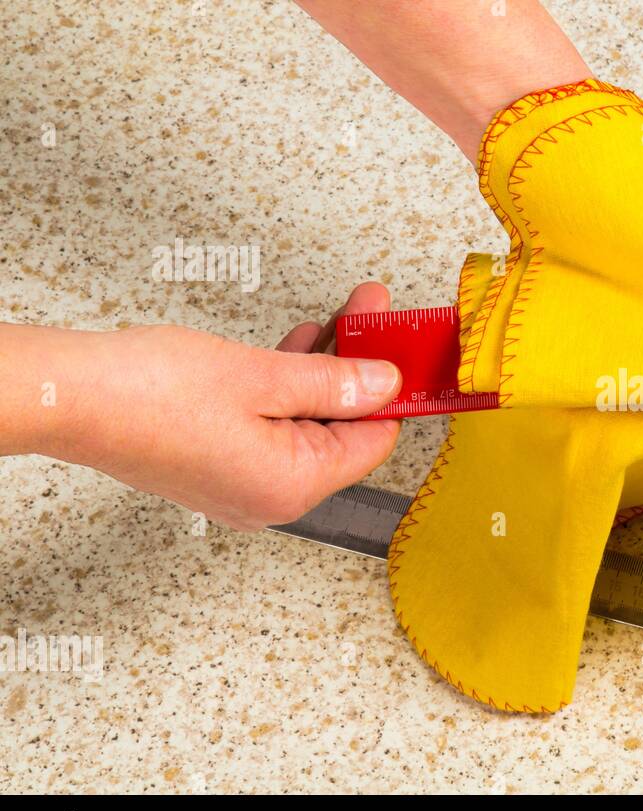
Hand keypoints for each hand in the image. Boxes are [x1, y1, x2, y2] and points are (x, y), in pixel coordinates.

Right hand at [46, 283, 402, 529]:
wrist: (69, 398)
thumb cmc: (148, 394)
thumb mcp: (263, 377)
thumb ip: (333, 382)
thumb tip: (386, 384)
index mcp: (292, 486)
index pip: (374, 440)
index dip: (395, 388)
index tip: (404, 343)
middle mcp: (271, 497)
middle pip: (342, 429)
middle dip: (360, 367)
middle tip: (373, 313)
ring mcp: (242, 484)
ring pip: (308, 424)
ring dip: (326, 371)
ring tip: (343, 317)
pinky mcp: (218, 464)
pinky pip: (274, 427)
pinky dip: (290, 388)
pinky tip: (300, 347)